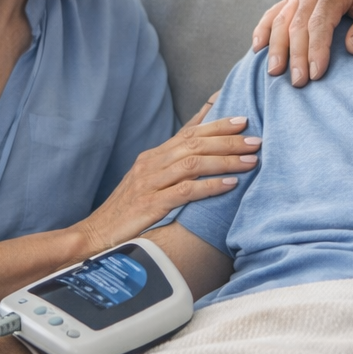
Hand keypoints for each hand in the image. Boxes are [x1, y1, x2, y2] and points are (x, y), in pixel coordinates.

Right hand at [81, 96, 260, 244]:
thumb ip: (175, 167)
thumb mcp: (151, 183)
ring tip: (251, 160)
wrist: (96, 235)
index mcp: (153, 156)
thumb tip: (205, 157)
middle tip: (256, 138)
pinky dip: (210, 186)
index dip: (216, 123)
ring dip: (225, 160)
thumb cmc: (129, 211)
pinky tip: (230, 185)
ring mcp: (150, 182)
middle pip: (195, 143)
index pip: (189, 131)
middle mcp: (152, 163)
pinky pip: (185, 190)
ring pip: (193, 162)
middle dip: (228, 139)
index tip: (243, 118)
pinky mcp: (150, 204)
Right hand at [252, 0, 352, 86]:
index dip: (317, 49)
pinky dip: (264, 29)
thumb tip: (352, 48)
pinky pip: (274, 13)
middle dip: (296, 55)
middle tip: (298, 83)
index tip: (317, 73)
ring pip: (282, 20)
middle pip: (298, 24)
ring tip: (275, 73)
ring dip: (276, 47)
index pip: (321, 21)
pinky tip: (258, 48)